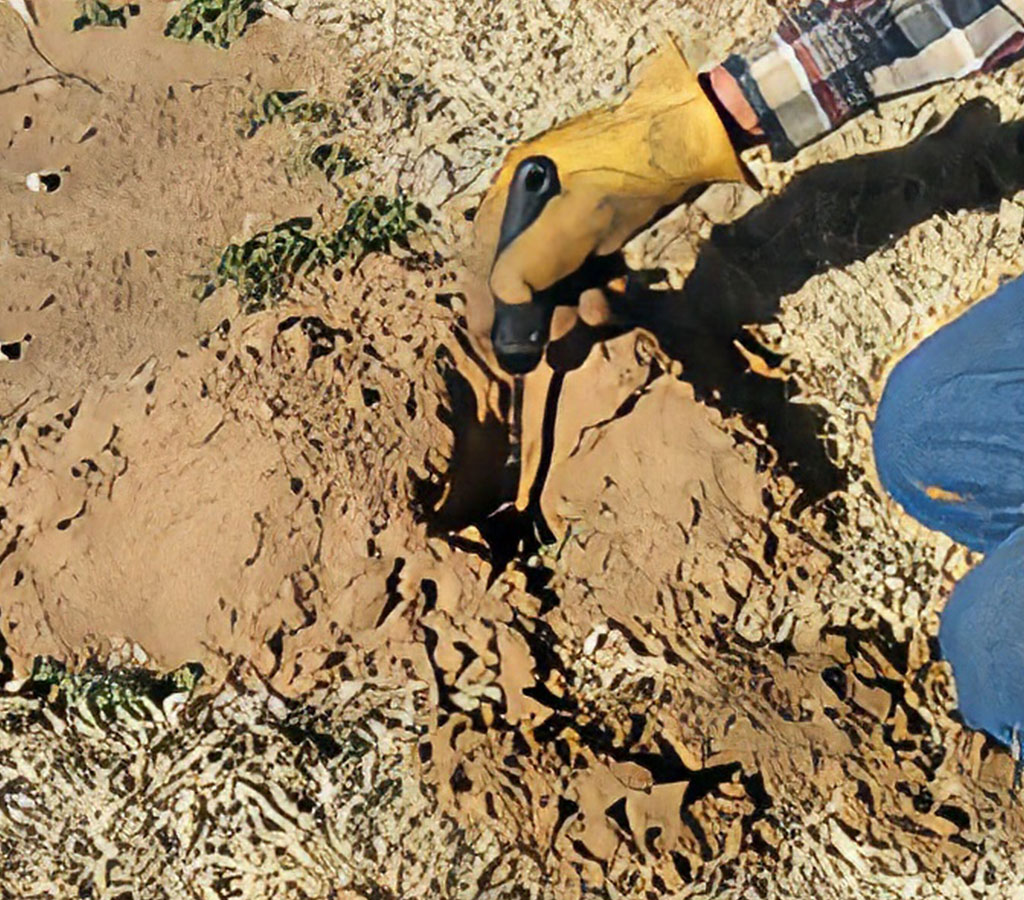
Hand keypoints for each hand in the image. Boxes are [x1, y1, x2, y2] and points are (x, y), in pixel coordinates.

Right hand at [471, 37, 748, 373]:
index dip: (490, 316)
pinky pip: (586, 282)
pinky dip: (600, 296)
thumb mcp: (575, 217)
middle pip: (521, 289)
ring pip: (557, 291)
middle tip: (569, 329)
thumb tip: (501, 308)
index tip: (509, 353)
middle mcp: (529, 218)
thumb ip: (531, 264)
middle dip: (544, 318)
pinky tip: (617, 292)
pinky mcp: (596, 237)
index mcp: (509, 204)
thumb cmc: (627, 168)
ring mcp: (565, 229)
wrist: (692, 137)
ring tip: (600, 308)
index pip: (482, 271)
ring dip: (575, 312)